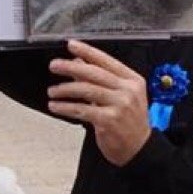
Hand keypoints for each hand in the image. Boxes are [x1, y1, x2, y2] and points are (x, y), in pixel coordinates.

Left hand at [47, 40, 150, 166]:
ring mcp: (120, 105)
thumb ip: (100, 80)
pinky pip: (81, 109)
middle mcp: (128, 91)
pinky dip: (65, 107)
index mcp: (132, 81)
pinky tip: (56, 106)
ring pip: (86, 90)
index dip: (87, 51)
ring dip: (64, 89)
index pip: (107, 61)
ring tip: (52, 91)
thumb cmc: (129, 122)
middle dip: (70, 67)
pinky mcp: (109, 120)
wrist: (140, 149)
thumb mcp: (121, 96)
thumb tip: (78, 63)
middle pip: (94, 73)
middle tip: (55, 65)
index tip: (71, 45)